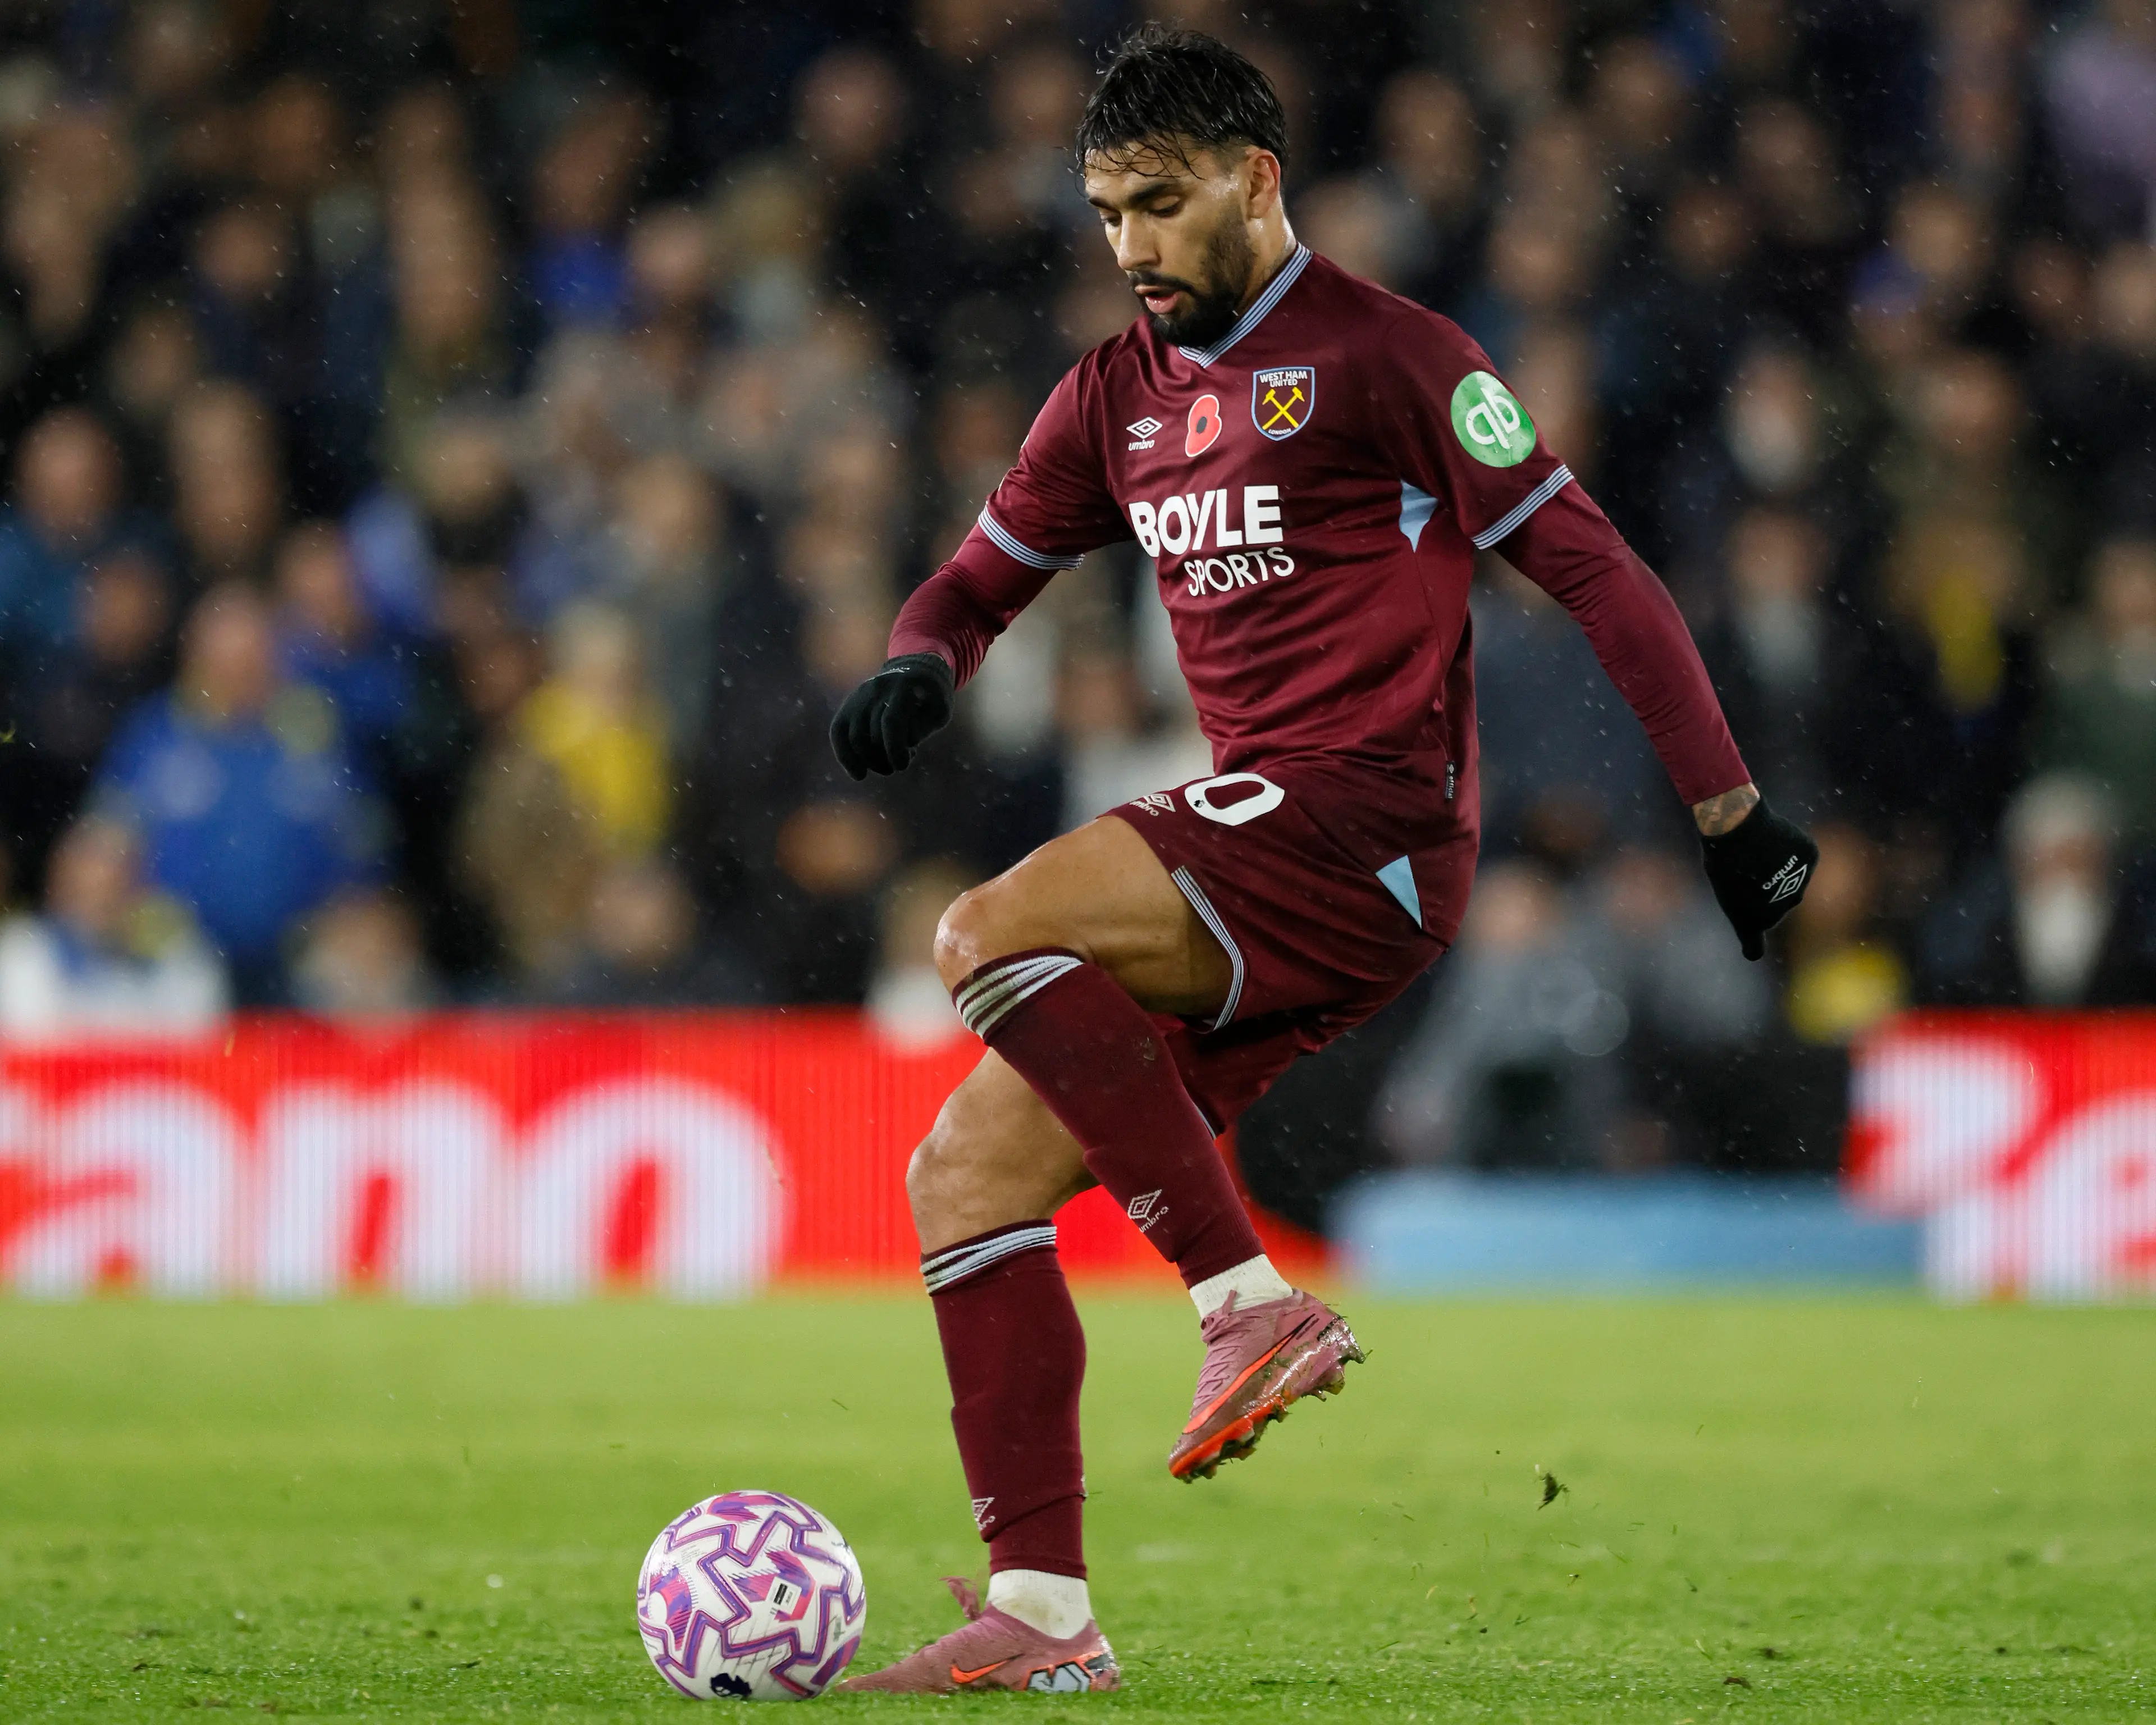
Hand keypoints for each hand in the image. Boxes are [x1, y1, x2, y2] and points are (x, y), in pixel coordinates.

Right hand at [829, 653, 954, 779]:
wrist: (913, 671)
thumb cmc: (931, 696)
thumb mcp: (940, 708)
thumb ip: (924, 727)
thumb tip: (903, 744)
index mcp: (902, 688)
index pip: (890, 721)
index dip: (894, 748)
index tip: (902, 766)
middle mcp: (876, 690)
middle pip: (871, 734)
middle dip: (883, 758)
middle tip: (897, 767)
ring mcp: (859, 697)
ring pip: (853, 737)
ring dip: (868, 761)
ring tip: (886, 768)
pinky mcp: (849, 705)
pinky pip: (838, 733)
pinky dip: (845, 756)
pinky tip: (859, 774)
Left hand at [1697, 793, 1818, 960]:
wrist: (1740, 832)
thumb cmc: (1722, 856)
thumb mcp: (1723, 879)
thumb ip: (1743, 890)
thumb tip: (1763, 881)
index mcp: (1749, 922)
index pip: (1753, 946)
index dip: (1752, 946)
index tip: (1751, 951)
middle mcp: (1780, 911)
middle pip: (1774, 901)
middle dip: (1764, 888)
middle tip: (1746, 868)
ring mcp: (1800, 886)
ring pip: (1790, 876)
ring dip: (1778, 865)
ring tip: (1758, 849)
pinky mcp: (1810, 859)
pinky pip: (1800, 854)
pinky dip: (1790, 846)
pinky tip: (1775, 838)